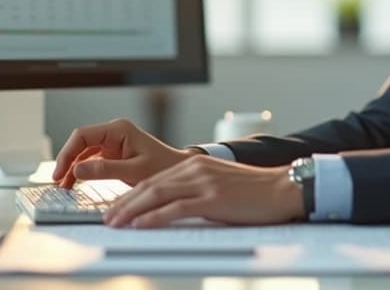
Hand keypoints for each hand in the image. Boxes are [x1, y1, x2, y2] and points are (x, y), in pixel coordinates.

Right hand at [51, 118, 196, 188]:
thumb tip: (78, 169)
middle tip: (58, 182)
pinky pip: (91, 160)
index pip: (83, 135)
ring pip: (83, 152)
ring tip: (64, 186)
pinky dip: (82, 171)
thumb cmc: (164, 168)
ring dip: (72, 167)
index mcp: (119, 130)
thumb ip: (105, 170)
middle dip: (67, 161)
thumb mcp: (134, 171)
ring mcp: (113, 143)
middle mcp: (114, 133)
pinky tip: (75, 183)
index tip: (60, 171)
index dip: (68, 152)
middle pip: (80, 143)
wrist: (179, 173)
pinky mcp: (114, 154)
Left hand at [103, 154, 304, 227]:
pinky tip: (140, 224)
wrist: (282, 188)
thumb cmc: (256, 192)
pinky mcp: (212, 198)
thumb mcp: (220, 185)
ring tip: (114, 223)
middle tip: (107, 217)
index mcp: (195, 164)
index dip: (132, 195)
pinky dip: (153, 217)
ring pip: (157, 195)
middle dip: (124, 203)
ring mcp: (203, 182)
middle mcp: (195, 169)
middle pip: (150, 185)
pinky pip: (175, 208)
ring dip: (131, 210)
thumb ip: (197, 191)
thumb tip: (175, 208)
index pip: (155, 179)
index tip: (116, 208)